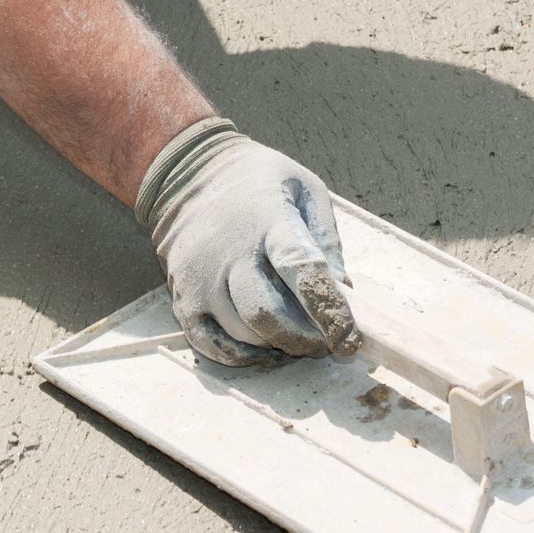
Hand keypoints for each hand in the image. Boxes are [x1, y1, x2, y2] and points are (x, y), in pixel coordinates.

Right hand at [137, 119, 360, 365]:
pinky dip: (243, 358)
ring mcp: (202, 278)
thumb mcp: (304, 188)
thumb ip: (326, 238)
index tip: (350, 338)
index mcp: (268, 220)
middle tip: (325, 343)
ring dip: (278, 347)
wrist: (186, 174)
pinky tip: (265, 350)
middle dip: (304, 339)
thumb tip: (343, 291)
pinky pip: (211, 345)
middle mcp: (230, 252)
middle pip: (267, 313)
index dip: (329, 310)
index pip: (301, 270)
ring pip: (242, 334)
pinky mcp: (183, 297)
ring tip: (298, 339)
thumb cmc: (257, 182)